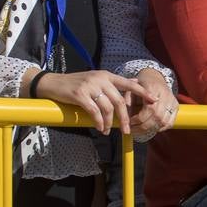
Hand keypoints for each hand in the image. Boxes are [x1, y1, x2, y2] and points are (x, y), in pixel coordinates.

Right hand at [33, 70, 152, 134]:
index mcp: (107, 75)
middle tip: (127, 130)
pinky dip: (99, 122)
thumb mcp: (97, 79)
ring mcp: (89, 86)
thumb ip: (115, 83)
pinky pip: (94, 111)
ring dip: (110, 122)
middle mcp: (100, 78)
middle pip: (119, 101)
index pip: (128, 84)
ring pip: (107, 108)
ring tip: (108, 130)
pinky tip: (100, 128)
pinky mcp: (79, 94)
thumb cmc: (76, 84)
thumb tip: (136, 82)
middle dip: (125, 117)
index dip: (143, 92)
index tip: (154, 101)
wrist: (51, 83)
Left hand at [127, 68, 177, 141]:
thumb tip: (125, 119)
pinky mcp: (176, 107)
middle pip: (158, 117)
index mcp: (153, 88)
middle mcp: (166, 95)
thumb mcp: (130, 89)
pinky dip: (160, 128)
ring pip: (164, 122)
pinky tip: (151, 128)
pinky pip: (170, 123)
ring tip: (140, 130)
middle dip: (144, 127)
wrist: (155, 78)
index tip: (130, 122)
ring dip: (151, 129)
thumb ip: (127, 102)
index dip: (140, 118)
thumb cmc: (141, 84)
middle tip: (133, 130)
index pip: (151, 108)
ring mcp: (172, 101)